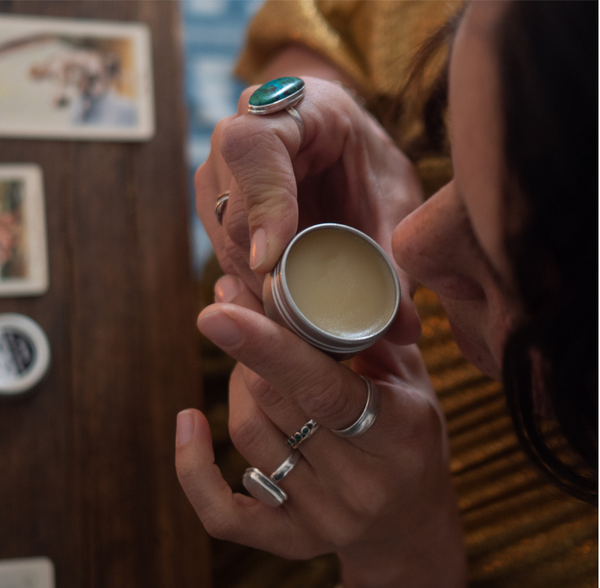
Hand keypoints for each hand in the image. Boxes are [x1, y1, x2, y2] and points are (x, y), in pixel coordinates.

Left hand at [176, 285, 468, 587]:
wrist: (411, 524)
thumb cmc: (411, 437)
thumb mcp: (412, 381)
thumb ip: (370, 336)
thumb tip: (308, 281)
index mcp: (399, 435)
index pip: (322, 388)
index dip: (268, 346)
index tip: (218, 311)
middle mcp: (360, 484)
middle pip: (273, 403)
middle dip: (248, 348)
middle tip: (239, 309)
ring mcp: (323, 519)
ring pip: (247, 435)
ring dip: (237, 386)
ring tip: (250, 363)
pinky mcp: (290, 542)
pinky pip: (221, 512)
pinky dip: (192, 467)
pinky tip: (188, 421)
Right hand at [195, 76, 422, 343]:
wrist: (340, 147)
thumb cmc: (367, 163)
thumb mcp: (392, 200)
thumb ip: (395, 258)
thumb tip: (404, 330)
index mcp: (294, 106)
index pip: (255, 146)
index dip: (263, 203)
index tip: (271, 260)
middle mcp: (240, 131)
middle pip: (232, 206)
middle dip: (262, 268)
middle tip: (301, 319)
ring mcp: (220, 169)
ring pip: (222, 236)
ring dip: (255, 282)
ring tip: (297, 318)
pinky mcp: (215, 204)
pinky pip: (221, 251)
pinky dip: (249, 282)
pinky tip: (282, 303)